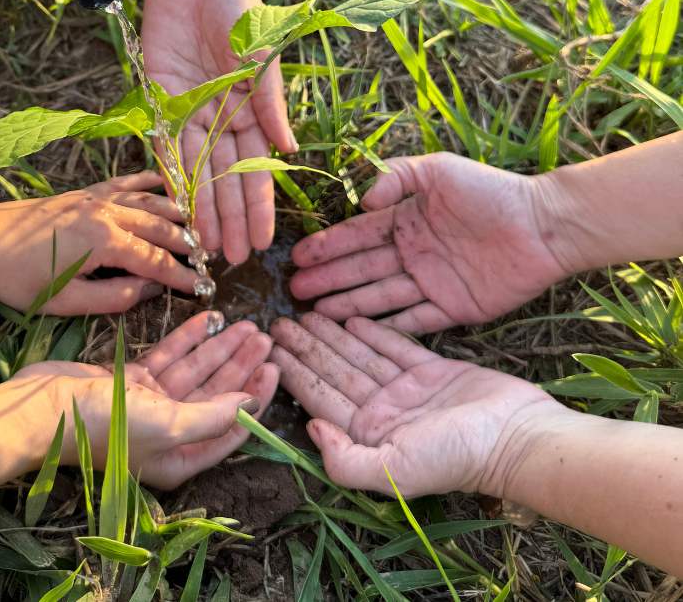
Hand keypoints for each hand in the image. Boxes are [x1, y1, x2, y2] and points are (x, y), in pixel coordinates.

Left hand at [0, 172, 198, 314]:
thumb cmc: (20, 279)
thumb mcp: (68, 302)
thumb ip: (116, 296)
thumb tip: (151, 290)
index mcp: (105, 243)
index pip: (156, 261)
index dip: (182, 277)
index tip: (203, 289)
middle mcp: (107, 214)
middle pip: (160, 227)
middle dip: (187, 245)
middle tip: (208, 260)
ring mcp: (96, 199)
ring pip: (148, 202)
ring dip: (175, 213)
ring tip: (197, 227)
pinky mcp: (84, 193)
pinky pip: (124, 183)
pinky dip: (147, 182)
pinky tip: (164, 182)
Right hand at [14, 311, 279, 488]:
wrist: (43, 408)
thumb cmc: (106, 425)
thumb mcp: (167, 426)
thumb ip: (213, 417)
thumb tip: (250, 405)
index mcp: (178, 459)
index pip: (228, 429)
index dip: (254, 399)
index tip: (273, 369)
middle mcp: (166, 435)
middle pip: (215, 396)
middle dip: (241, 367)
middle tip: (265, 338)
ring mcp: (148, 405)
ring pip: (194, 372)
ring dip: (219, 349)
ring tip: (247, 325)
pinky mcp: (130, 381)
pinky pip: (168, 358)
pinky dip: (189, 339)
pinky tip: (210, 320)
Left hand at [141, 0, 297, 263]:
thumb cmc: (238, 9)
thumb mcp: (262, 50)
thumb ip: (270, 99)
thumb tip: (287, 148)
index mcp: (253, 110)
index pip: (258, 168)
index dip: (260, 206)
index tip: (263, 241)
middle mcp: (223, 120)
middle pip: (227, 179)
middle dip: (231, 219)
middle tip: (232, 259)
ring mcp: (192, 115)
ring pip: (196, 173)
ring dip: (202, 210)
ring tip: (206, 247)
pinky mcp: (162, 104)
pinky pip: (164, 147)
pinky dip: (168, 178)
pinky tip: (174, 210)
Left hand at [269, 313, 561, 497]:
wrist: (517, 438)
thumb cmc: (456, 458)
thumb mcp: (393, 470)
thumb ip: (344, 459)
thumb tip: (309, 428)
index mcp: (368, 435)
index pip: (320, 398)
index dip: (293, 373)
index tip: (267, 351)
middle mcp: (383, 411)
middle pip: (334, 373)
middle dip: (305, 348)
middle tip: (275, 323)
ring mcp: (407, 390)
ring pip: (359, 356)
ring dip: (332, 335)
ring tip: (304, 313)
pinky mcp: (433, 370)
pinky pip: (395, 345)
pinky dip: (372, 331)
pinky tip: (349, 317)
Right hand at [290, 152, 571, 333]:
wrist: (544, 225)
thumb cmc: (491, 191)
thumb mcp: (439, 170)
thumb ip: (397, 177)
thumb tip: (361, 200)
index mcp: (407, 220)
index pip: (358, 236)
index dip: (327, 246)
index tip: (297, 256)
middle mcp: (413, 253)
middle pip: (362, 269)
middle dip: (328, 279)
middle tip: (295, 292)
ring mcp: (432, 283)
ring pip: (381, 297)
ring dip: (348, 305)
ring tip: (316, 315)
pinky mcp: (455, 309)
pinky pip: (415, 320)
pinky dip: (388, 327)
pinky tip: (360, 334)